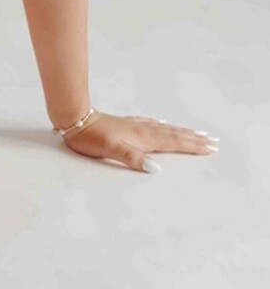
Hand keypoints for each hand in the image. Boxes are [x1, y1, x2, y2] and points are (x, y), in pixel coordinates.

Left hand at [58, 111, 219, 171]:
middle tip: (214, 141)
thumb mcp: (111, 150)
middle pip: (175, 135)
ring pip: (165, 129)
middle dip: (195, 139)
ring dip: (183, 132)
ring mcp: (135, 126)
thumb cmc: (91, 137)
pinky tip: (164, 124)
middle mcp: (143, 130)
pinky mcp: (127, 124)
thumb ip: (132, 158)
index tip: (211, 148)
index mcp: (143, 138)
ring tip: (197, 133)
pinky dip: (164, 126)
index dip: (193, 146)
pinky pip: (153, 124)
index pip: (174, 142)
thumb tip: (156, 169)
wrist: (76, 119)